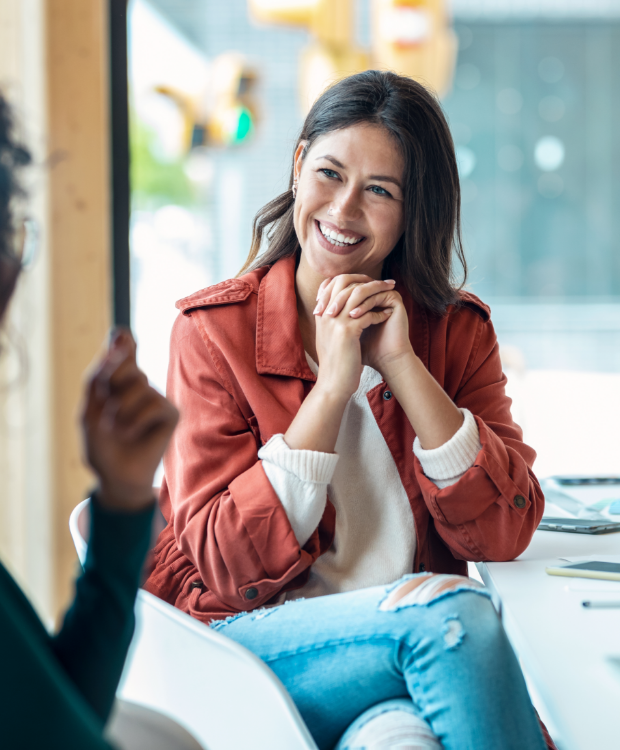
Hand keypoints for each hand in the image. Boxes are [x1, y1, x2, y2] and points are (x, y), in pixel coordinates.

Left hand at [81, 328, 178, 510]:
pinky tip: (130, 433)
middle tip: (106, 406)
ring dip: (120, 408)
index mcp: (117, 381)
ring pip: (139, 383)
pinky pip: (154, 403)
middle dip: (111, 382)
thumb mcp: (89, 409)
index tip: (119, 335)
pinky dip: (136, 420)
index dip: (122, 340)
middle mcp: (139, 385)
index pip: (122, 348)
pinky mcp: (171, 413)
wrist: (115, 477)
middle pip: (126, 363)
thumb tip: (116, 339)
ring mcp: (156, 398)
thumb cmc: (101, 445)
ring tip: (116, 428)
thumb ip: (98, 375)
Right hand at [313, 274, 395, 399]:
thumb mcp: (330, 338)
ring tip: (391, 292)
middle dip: (367, 280)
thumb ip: (334, 321)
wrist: (333, 384)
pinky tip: (387, 315)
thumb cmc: (336, 364)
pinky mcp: (347, 332)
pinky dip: (379, 313)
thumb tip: (349, 309)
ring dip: (377, 291)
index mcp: (321, 315)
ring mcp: (334, 322)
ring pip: (357, 294)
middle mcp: (325, 314)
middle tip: (385, 281)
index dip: (352, 278)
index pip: (332, 283)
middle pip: (345, 283)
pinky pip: (367, 314)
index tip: (369, 281)